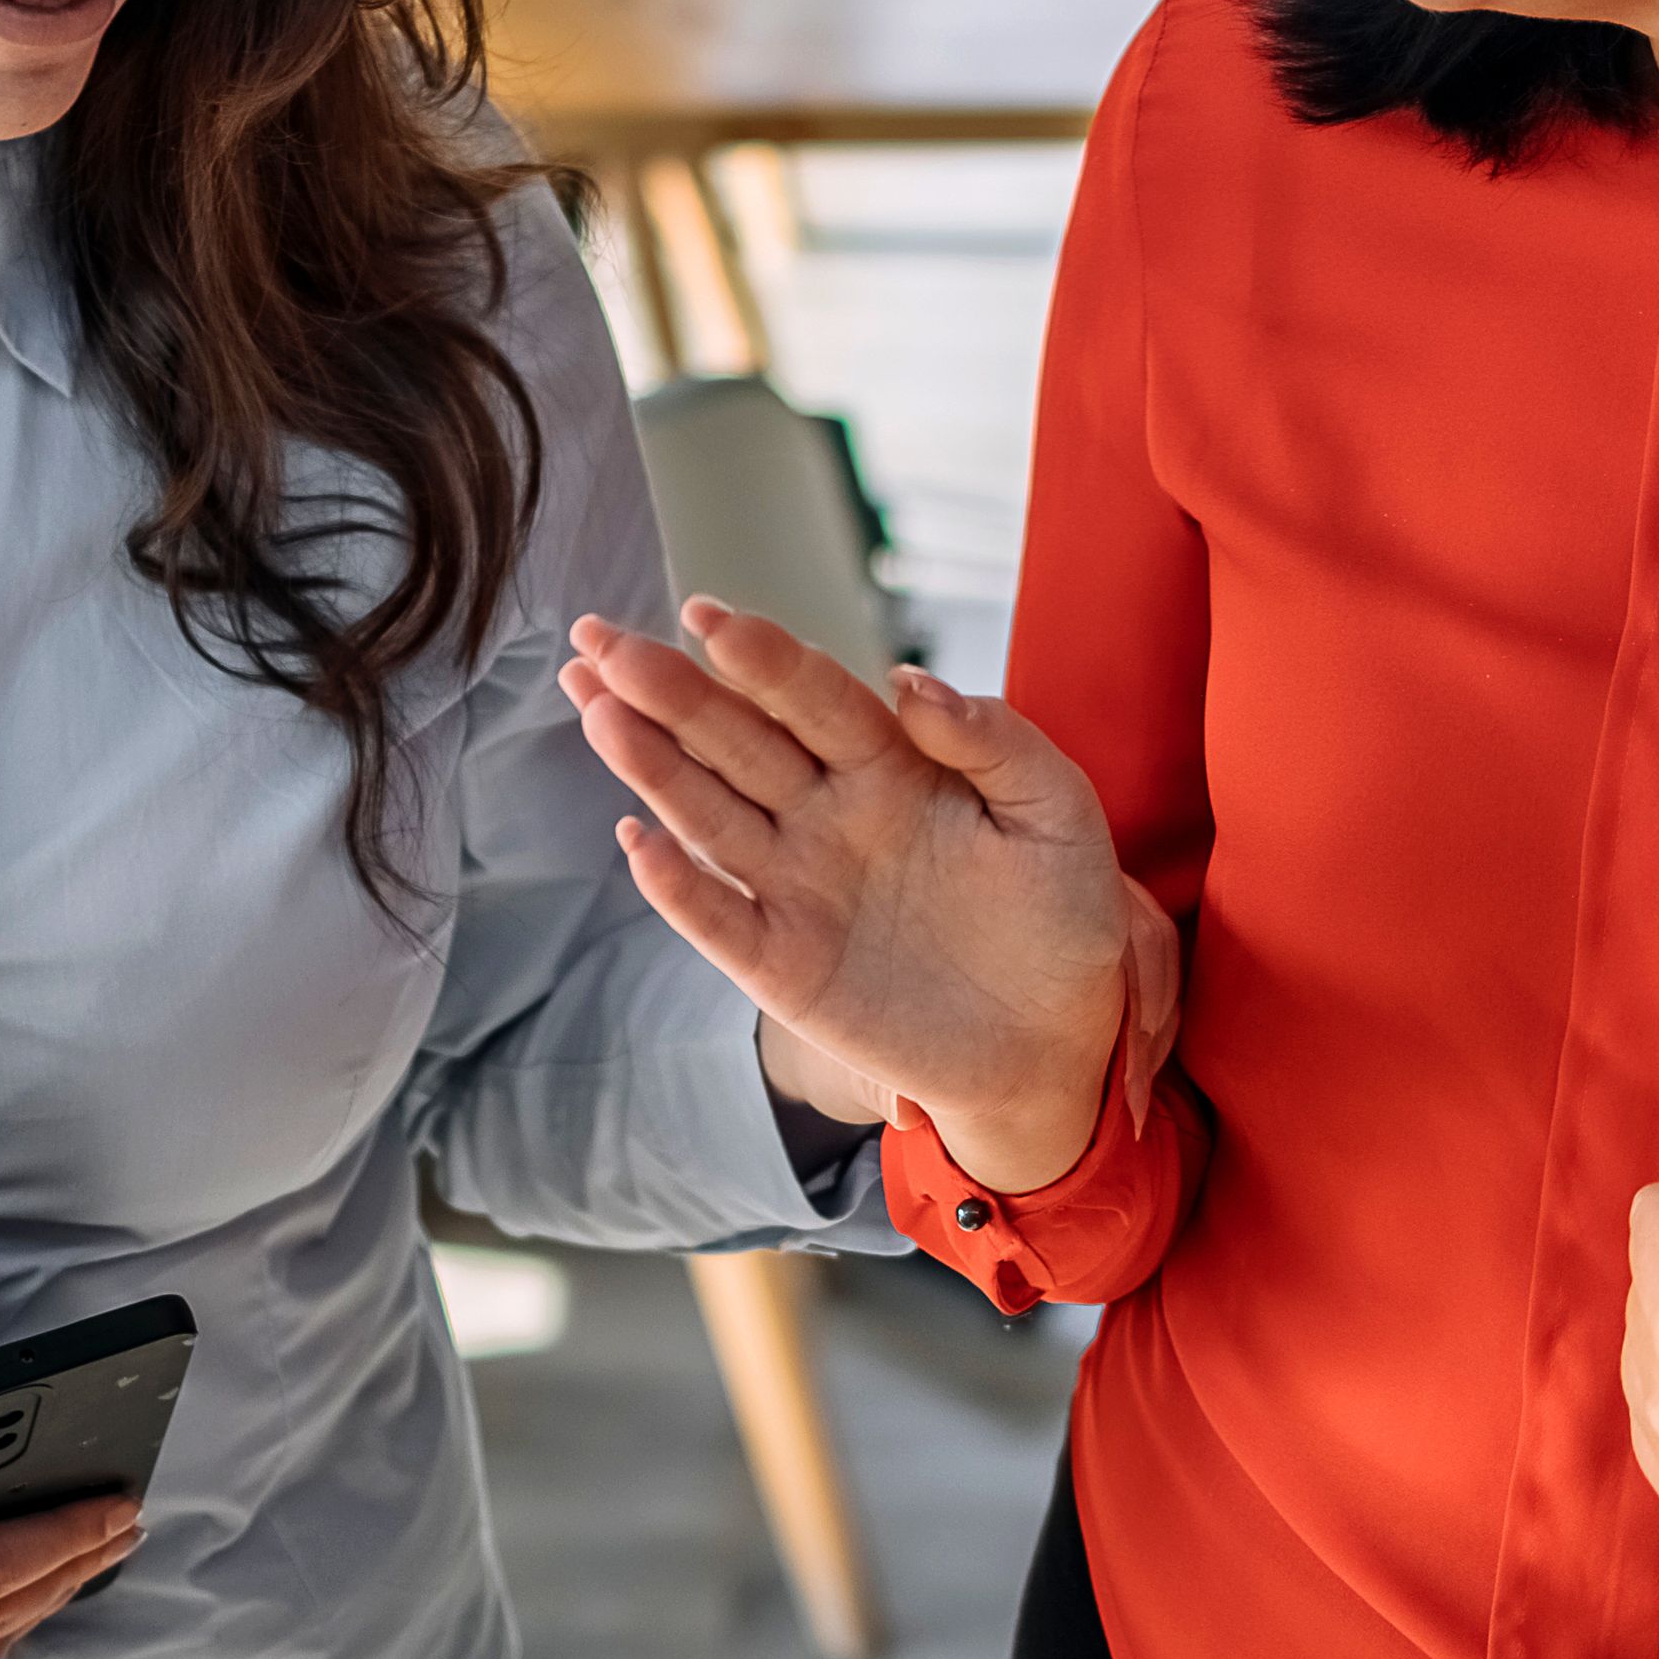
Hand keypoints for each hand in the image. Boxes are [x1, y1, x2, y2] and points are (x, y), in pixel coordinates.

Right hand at [562, 602, 1157, 1193]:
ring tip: (595, 705)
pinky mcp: (786, 967)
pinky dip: (675, 884)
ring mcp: (799, 889)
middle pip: (734, 741)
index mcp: (890, 766)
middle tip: (599, 638)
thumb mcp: (1059, 814)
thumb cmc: (1063, 918)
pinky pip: (718, 920)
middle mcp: (828, 816)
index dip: (760, 657)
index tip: (706, 615)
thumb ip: (997, 740)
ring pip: (707, 814)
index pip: (812, 698)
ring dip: (650, 763)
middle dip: (666, 689)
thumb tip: (910, 683)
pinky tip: (634, 840)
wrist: (1060, 1044)